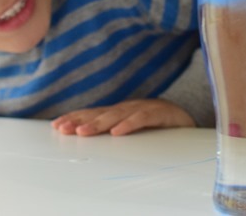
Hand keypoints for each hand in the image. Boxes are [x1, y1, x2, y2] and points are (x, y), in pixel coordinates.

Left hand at [51, 99, 194, 135]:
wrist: (189, 118)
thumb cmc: (157, 126)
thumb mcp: (132, 130)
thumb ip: (113, 131)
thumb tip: (86, 137)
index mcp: (120, 112)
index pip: (93, 114)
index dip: (75, 117)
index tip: (56, 125)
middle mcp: (128, 108)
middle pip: (100, 113)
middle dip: (80, 120)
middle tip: (63, 129)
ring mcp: (143, 108)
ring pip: (118, 115)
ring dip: (99, 123)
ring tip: (83, 132)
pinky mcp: (160, 113)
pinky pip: (142, 118)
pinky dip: (129, 124)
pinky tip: (118, 132)